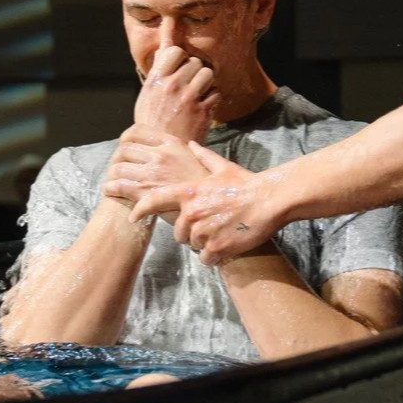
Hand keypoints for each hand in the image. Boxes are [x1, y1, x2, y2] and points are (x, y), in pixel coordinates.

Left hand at [104, 125, 208, 205]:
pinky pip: (118, 186)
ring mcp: (152, 173)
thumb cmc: (211, 186)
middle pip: (124, 150)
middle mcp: (160, 155)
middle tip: (118, 168)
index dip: (125, 139)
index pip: (137, 131)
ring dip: (112, 176)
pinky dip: (111, 189)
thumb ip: (194, 151)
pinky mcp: (145, 193)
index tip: (124, 147)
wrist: (214, 205)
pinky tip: (111, 192)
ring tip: (113, 182)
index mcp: (172, 143)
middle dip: (116, 159)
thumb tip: (192, 146)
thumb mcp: (204, 160)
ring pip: (117, 168)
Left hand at [129, 143, 278, 265]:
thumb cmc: (246, 184)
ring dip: (204, 243)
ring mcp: (203, 232)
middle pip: (179, 232)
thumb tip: (191, 144)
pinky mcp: (216, 248)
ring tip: (222, 232)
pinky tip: (227, 245)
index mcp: (189, 193)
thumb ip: (203, 157)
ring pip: (193, 246)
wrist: (269, 201)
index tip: (133, 217)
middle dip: (190, 232)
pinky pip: (206, 258)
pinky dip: (214, 256)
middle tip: (210, 225)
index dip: (141, 209)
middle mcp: (192, 213)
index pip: (155, 201)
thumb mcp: (223, 167)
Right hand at [134, 46, 219, 142]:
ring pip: (208, 73)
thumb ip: (159, 70)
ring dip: (206, 81)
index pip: (175, 51)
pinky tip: (204, 105)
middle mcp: (172, 86)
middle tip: (192, 82)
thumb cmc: (153, 123)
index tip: (181, 66)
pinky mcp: (203, 110)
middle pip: (195, 61)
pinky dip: (213, 98)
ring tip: (200, 92)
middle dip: (196, 70)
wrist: (162, 153)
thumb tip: (165, 43)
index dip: (181, 56)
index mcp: (156, 80)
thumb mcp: (148, 95)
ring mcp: (188, 98)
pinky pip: (216, 92)